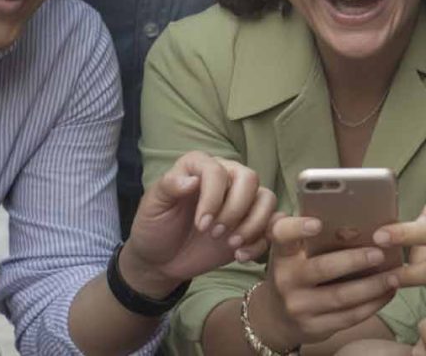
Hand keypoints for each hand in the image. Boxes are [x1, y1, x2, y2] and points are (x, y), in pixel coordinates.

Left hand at [121, 152, 275, 296]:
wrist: (161, 259)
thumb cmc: (155, 227)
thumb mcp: (153, 206)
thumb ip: (169, 186)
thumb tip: (191, 180)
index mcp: (200, 166)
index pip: (218, 171)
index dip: (213, 198)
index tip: (201, 224)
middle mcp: (226, 176)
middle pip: (250, 178)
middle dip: (235, 210)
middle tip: (216, 233)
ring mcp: (242, 200)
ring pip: (267, 198)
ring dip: (253, 224)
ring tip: (231, 245)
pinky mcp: (251, 224)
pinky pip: (273, 224)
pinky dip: (261, 241)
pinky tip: (240, 256)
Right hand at [246, 215, 398, 350]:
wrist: (276, 318)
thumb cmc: (294, 272)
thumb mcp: (293, 253)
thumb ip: (312, 236)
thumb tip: (352, 223)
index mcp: (282, 254)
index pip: (282, 236)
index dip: (298, 228)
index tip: (318, 223)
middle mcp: (285, 280)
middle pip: (323, 268)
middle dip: (354, 260)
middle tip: (380, 253)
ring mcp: (299, 307)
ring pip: (341, 296)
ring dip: (372, 286)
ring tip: (394, 275)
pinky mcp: (314, 328)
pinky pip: (348, 317)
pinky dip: (372, 304)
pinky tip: (387, 292)